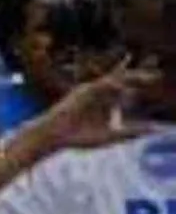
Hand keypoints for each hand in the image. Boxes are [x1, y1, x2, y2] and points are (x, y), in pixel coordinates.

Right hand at [36, 60, 157, 151]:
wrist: (57, 136)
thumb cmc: (79, 138)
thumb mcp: (111, 136)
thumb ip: (132, 132)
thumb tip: (157, 130)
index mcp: (108, 103)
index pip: (127, 90)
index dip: (140, 82)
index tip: (157, 78)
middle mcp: (101, 94)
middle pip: (123, 82)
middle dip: (139, 77)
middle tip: (156, 76)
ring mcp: (92, 91)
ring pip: (114, 80)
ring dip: (129, 78)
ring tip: (146, 78)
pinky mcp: (83, 91)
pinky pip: (101, 85)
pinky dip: (113, 85)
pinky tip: (124, 87)